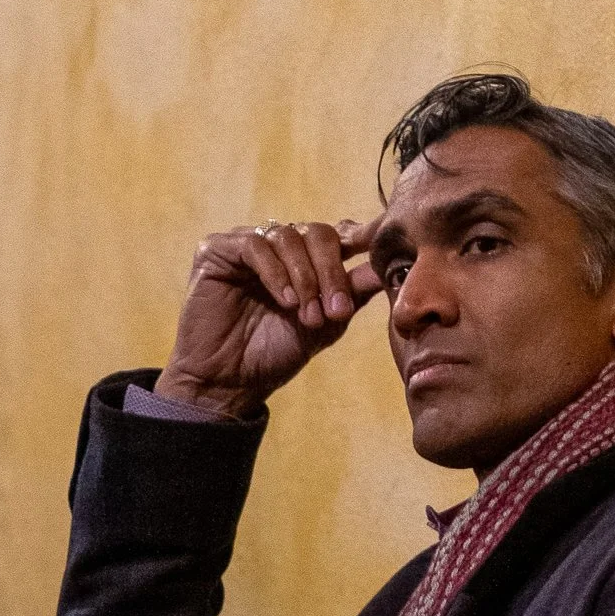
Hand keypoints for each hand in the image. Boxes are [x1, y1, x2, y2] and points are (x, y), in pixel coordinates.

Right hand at [156, 217, 381, 418]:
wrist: (230, 382)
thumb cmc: (275, 355)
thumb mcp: (328, 323)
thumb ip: (354, 291)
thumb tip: (396, 267)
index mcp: (305, 260)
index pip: (337, 234)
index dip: (361, 235)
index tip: (380, 244)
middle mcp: (278, 247)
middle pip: (318, 233)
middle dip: (331, 270)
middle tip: (335, 309)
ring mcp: (247, 246)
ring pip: (289, 237)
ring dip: (304, 278)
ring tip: (306, 314)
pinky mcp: (217, 250)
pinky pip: (255, 246)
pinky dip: (275, 272)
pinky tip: (284, 300)